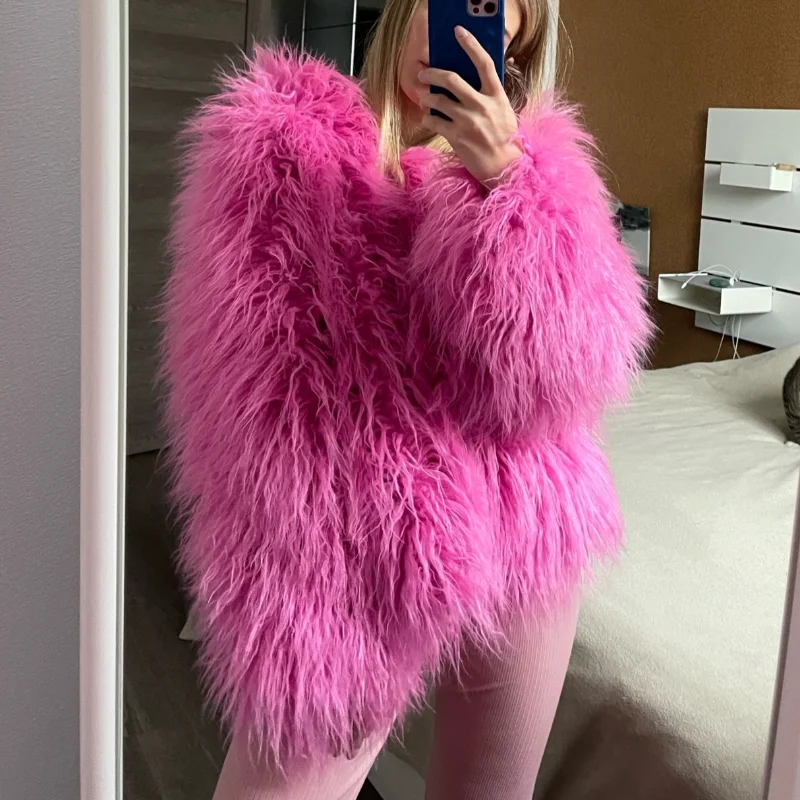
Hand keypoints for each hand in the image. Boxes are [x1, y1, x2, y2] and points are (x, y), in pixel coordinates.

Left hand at [418, 26, 520, 184]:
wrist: (504, 167)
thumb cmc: (504, 139)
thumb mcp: (504, 111)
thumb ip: (489, 94)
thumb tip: (473, 79)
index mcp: (496, 95)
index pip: (484, 63)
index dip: (471, 44)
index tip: (458, 32)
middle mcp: (482, 105)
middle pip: (452, 79)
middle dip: (433, 73)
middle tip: (424, 73)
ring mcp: (468, 121)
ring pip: (438, 100)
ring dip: (427, 96)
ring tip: (424, 97)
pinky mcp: (456, 137)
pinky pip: (434, 121)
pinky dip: (427, 118)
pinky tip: (428, 118)